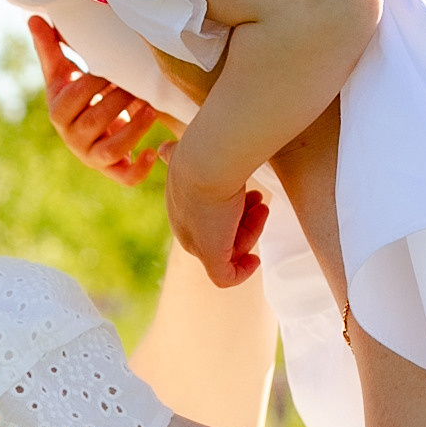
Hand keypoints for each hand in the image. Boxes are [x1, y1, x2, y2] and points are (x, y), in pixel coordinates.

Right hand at [26, 16, 179, 186]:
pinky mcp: (112, 170)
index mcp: (58, 113)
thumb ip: (49, 47)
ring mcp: (92, 157)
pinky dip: (139, 170)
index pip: (74, 98)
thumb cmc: (78, 92)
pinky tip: (153, 152)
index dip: (94, 84)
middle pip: (94, 122)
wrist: (91, 126)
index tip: (113, 69)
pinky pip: (125, 178)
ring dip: (132, 130)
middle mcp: (72, 139)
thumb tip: (34, 16)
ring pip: (111, 149)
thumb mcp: (63, 71)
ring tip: (151, 107)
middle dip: (118, 101)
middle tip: (138, 85)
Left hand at [163, 144, 270, 287]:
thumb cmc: (205, 152)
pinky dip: (241, 273)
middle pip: (219, 236)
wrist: (207, 160)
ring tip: (262, 208)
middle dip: (245, 221)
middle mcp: (183, 225)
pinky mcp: (209, 254)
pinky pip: (224, 277)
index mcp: (179, 204)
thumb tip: (164, 149)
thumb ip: (176, 155)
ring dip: (250, 233)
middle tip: (261, 201)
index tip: (253, 194)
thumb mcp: (187, 154)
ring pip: (227, 251)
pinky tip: (255, 261)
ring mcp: (195, 241)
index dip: (235, 210)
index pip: (208, 220)